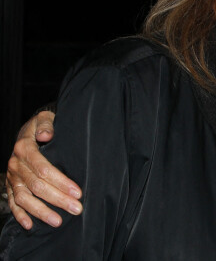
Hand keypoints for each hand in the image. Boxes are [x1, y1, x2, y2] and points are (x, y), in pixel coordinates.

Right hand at [6, 111, 82, 228]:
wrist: (27, 129)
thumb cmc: (41, 125)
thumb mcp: (44, 118)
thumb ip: (46, 125)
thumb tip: (46, 135)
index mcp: (24, 148)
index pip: (44, 170)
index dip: (61, 182)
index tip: (77, 192)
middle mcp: (16, 164)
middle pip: (37, 186)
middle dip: (58, 199)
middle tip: (76, 209)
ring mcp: (12, 177)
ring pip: (25, 198)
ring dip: (41, 211)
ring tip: (58, 221)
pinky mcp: (10, 185)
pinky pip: (12, 202)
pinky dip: (20, 214)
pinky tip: (30, 225)